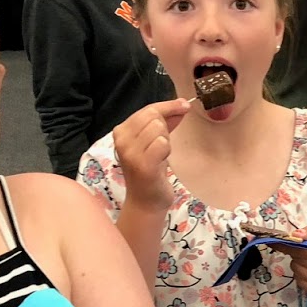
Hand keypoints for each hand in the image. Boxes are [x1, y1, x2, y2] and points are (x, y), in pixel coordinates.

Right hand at [113, 98, 190, 212]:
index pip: (148, 109)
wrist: (146, 201)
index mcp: (121, 131)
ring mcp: (130, 152)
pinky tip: (161, 162)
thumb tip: (181, 104)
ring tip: (159, 156)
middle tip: (162, 147)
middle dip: (165, 128)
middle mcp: (121, 140)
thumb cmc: (150, 171)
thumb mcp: (154, 142)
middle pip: (154, 116)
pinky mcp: (142, 164)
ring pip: (158, 128)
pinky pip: (162, 143)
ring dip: (166, 141)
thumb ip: (165, 122)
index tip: (184, 104)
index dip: (168, 106)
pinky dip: (166, 151)